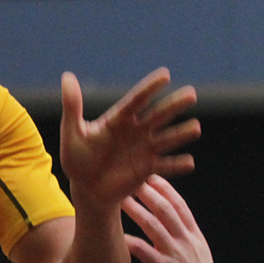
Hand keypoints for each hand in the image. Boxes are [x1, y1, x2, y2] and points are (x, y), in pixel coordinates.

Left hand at [59, 69, 198, 210]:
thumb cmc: (77, 158)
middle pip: (158, 115)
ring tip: (196, 127)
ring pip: (166, 139)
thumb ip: (73, 105)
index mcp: (119, 120)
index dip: (150, 88)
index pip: (137, 100)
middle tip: (191, 94)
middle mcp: (136, 131)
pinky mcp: (147, 170)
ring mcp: (144, 150)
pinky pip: (164, 166)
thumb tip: (67, 76)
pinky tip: (190, 162)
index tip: (165, 74)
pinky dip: (176, 165)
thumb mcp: (72, 132)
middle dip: (174, 105)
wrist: (86, 188)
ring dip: (180, 133)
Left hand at [122, 174, 226, 262]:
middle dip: (148, 191)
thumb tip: (174, 224)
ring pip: (154, 225)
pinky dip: (131, 242)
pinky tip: (118, 236)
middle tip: (131, 178)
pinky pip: (145, 252)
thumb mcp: (198, 252)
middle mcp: (185, 240)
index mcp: (193, 235)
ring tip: (120, 200)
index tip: (151, 175)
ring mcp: (175, 254)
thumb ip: (185, 237)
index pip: (179, 205)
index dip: (165, 188)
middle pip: (165, 209)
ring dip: (136, 210)